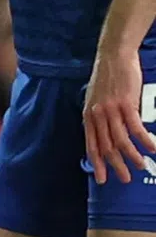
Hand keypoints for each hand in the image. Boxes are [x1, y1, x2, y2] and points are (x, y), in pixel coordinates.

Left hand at [83, 47, 155, 183]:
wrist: (113, 56)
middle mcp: (97, 114)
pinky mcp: (125, 104)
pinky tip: (153, 148)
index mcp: (88, 114)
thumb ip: (99, 117)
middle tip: (126, 179)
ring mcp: (110, 109)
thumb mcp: (95, 99)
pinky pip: (136, 129)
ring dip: (133, 156)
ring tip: (142, 165)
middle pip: (106, 146)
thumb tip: (106, 136)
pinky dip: (145, 141)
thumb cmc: (106, 78)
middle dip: (116, 165)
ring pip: (121, 140)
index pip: (91, 144)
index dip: (97, 163)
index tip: (102, 180)